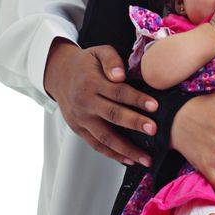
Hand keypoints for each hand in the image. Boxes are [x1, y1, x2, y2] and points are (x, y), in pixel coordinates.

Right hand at [43, 39, 157, 165]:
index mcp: (91, 83)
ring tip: (146, 159)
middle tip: (154, 130)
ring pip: (104, 137)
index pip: (117, 92)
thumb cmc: (87, 64)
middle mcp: (85, 102)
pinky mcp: (78, 129)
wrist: (59, 75)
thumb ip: (112, 60)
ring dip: (126, 149)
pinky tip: (130, 161)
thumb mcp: (98, 52)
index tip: (154, 106)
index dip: (136, 99)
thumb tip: (121, 75)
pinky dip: (113, 155)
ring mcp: (81, 119)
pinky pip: (96, 145)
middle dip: (134, 123)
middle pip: (112, 115)